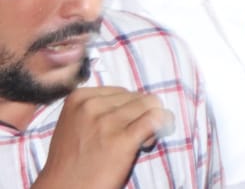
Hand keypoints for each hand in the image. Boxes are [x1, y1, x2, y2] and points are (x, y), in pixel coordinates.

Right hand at [31, 87, 172, 188]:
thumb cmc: (73, 161)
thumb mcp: (77, 124)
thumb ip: (102, 108)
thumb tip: (140, 100)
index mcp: (79, 98)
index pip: (124, 92)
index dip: (129, 110)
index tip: (121, 128)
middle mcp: (91, 106)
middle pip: (139, 97)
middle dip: (140, 116)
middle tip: (130, 137)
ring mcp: (106, 122)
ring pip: (151, 105)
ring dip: (152, 123)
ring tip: (138, 142)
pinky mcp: (122, 140)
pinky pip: (157, 118)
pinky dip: (163, 125)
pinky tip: (149, 140)